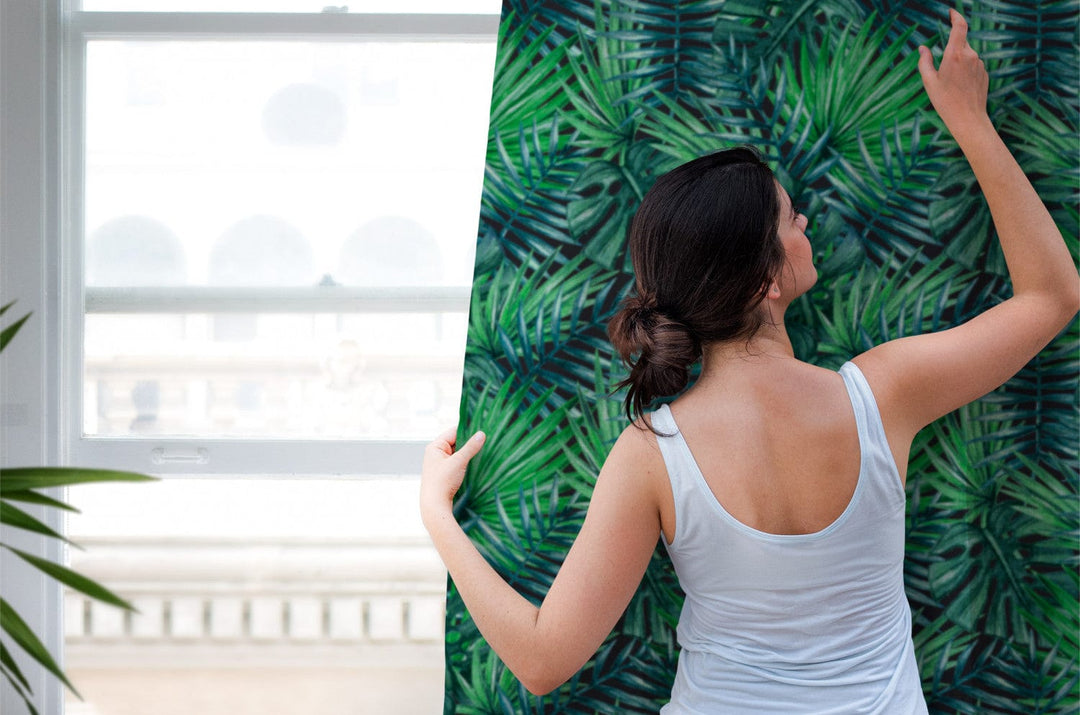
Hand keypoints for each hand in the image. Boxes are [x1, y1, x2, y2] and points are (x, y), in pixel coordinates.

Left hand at [420, 426, 485, 524]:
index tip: (482, 429)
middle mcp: (435, 453)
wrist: (435, 506)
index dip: (468, 430)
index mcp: (435, 447)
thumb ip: (471, 447)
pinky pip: (457, 462)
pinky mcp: (444, 473)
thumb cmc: (443, 482)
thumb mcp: (459, 462)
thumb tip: (482, 434)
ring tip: (482, 452)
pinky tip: (474, 463)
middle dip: (469, 443)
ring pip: (457, 453)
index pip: (453, 432)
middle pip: (456, 442)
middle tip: (485, 441)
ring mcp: (439, 463)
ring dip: (468, 453)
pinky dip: (465, 462)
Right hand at [917, 9, 988, 136]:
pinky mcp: (984, 73)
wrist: (968, 118)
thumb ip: (924, 61)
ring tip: (951, 85)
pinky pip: (973, 67)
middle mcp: (970, 55)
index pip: (960, 26)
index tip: (951, 12)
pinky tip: (960, 88)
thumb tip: (922, 48)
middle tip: (942, 71)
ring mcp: (979, 64)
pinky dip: (965, 72)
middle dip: (951, 50)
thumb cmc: (945, 101)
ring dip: (957, 63)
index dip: (956, 16)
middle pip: (961, 43)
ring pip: (967, 56)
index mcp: (955, 54)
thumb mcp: (929, 82)